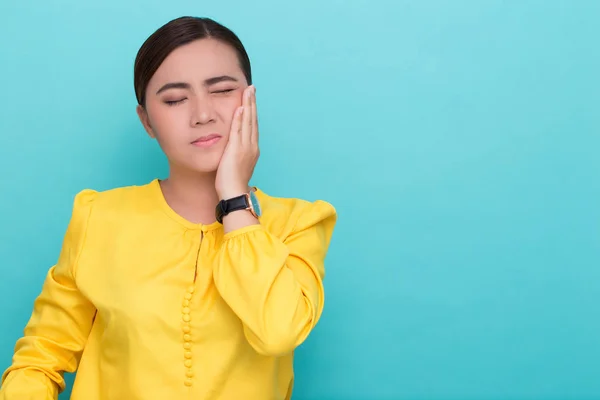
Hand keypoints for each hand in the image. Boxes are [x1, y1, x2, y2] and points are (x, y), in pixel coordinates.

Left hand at [215, 85, 259, 199]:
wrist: (234, 193)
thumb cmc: (232, 183)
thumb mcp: (237, 165)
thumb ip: (237, 154)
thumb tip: (234, 149)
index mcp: (252, 149)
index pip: (252, 125)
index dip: (252, 111)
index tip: (251, 99)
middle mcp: (251, 146)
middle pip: (252, 120)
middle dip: (252, 103)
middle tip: (252, 88)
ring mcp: (245, 147)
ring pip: (247, 122)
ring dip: (248, 105)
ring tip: (248, 92)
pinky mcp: (236, 150)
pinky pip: (238, 131)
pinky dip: (239, 119)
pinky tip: (240, 107)